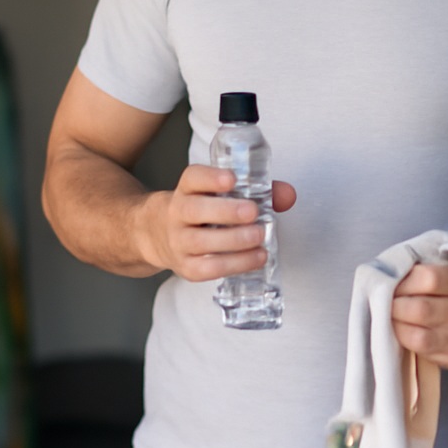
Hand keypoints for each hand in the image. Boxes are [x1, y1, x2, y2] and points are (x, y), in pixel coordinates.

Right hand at [138, 164, 295, 281]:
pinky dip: (233, 265)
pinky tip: (255, 258)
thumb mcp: (221, 194)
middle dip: (225, 211)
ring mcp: (178, 242)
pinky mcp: (186, 267)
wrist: (159, 235)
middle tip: (252, 211)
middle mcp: (177, 213)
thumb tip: (288, 195)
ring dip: (233, 241)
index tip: (231, 179)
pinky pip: (206, 269)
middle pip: (194, 210)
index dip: (211, 178)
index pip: (193, 178)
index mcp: (187, 189)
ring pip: (200, 242)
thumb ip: (258, 191)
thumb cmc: (204, 211)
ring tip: (259, 237)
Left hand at [392, 263, 447, 370]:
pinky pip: (424, 352)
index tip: (394, 282)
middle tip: (388, 302)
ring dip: (397, 325)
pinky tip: (405, 331)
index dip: (403, 281)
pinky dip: (407, 340)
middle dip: (395, 305)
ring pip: (418, 335)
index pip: (427, 278)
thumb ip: (433, 272)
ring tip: (393, 317)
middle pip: (419, 308)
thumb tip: (391, 275)